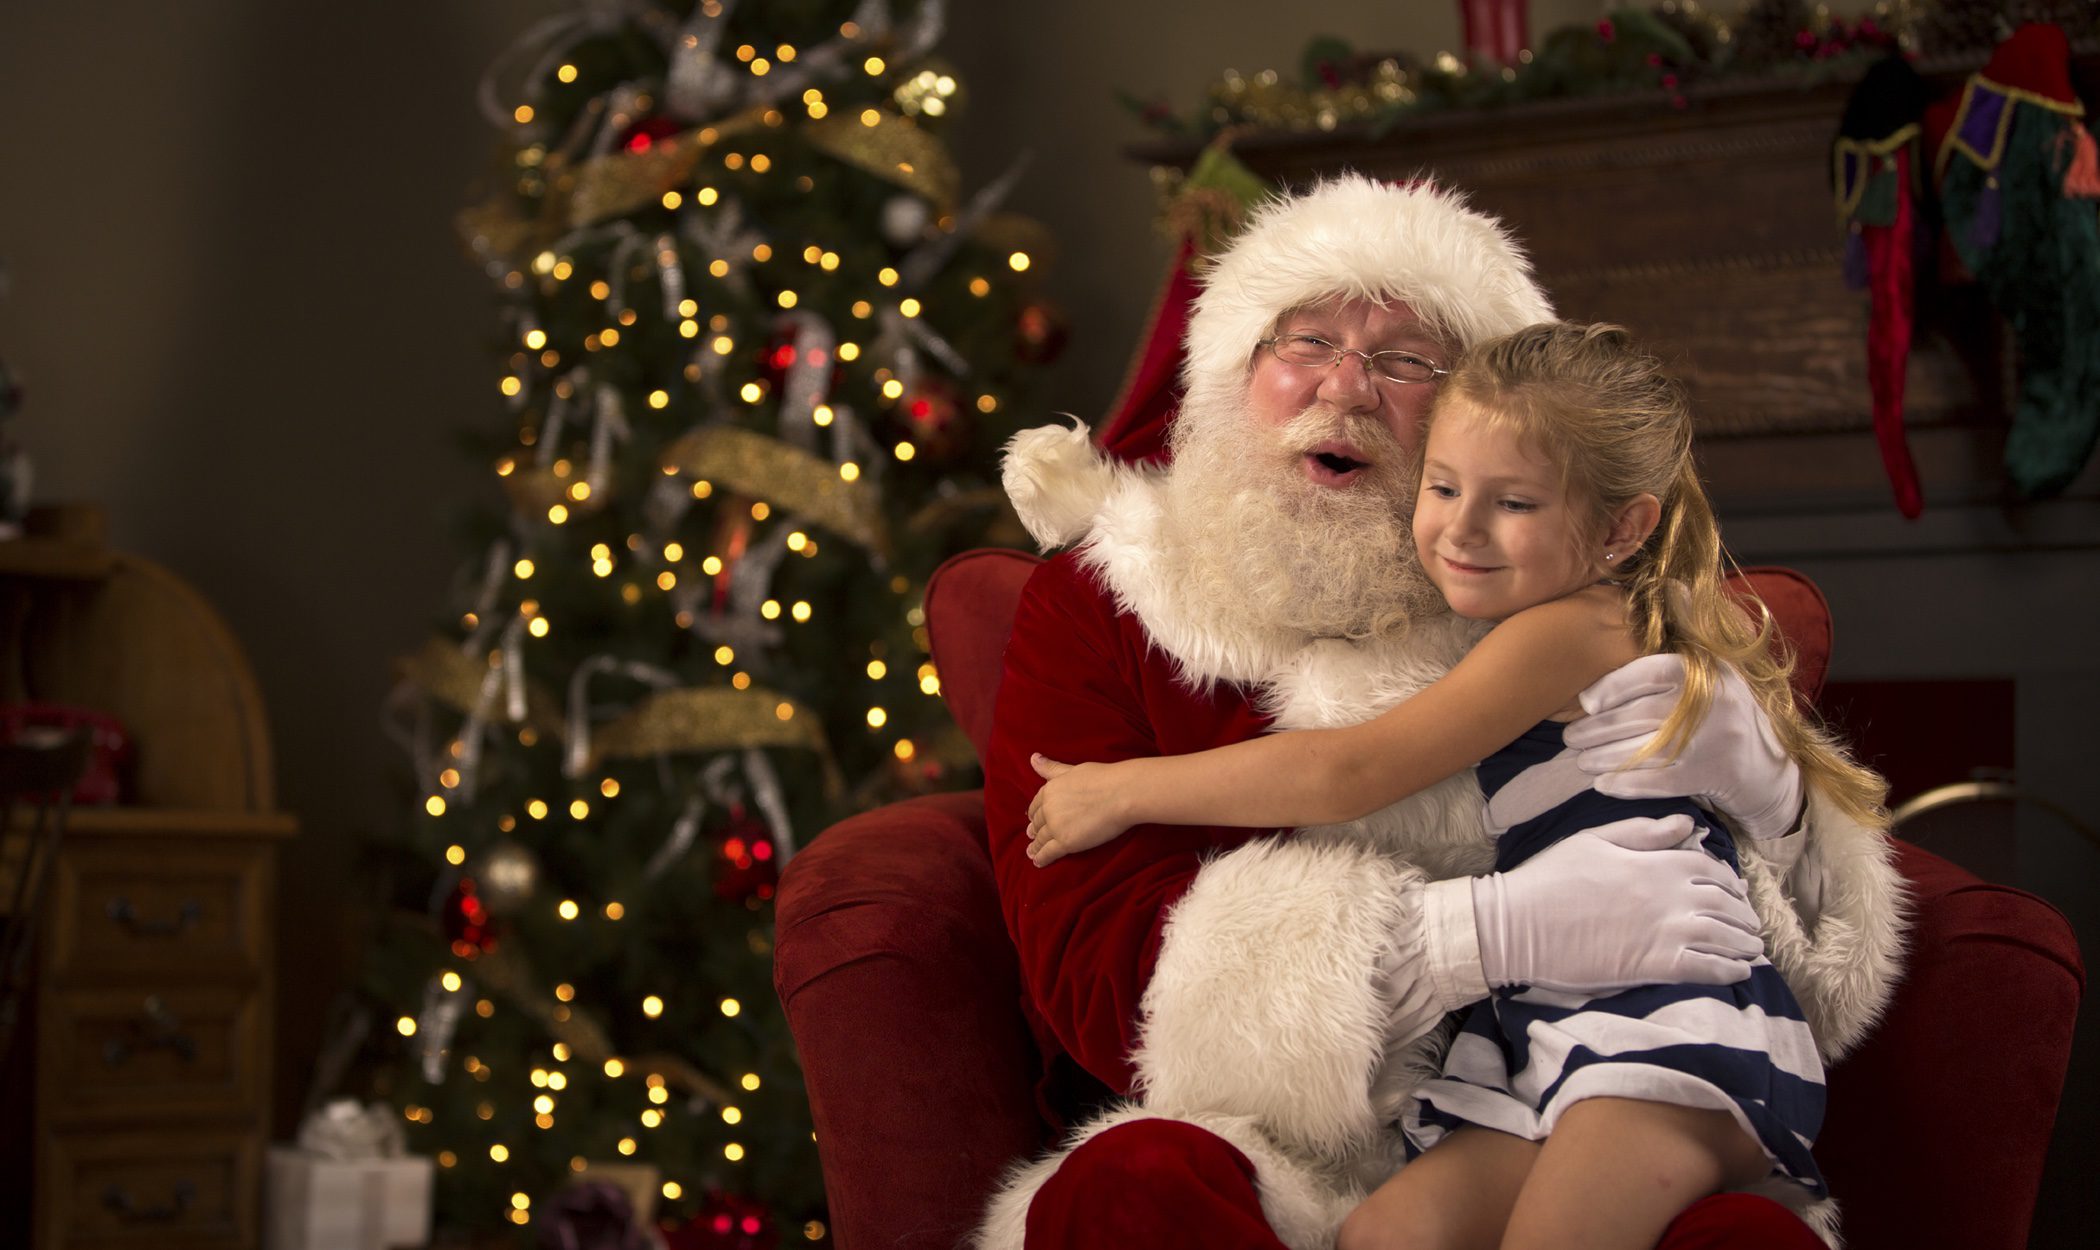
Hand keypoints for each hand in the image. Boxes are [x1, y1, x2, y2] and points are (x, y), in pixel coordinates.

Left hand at [1025, 754, 1136, 866]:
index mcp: (1049, 790)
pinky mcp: (1066, 842)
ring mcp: (1056, 826)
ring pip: (1041, 839)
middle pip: (1038, 823)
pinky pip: (1049, 852)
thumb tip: (1033, 757)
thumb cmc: (1102, 778)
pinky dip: (1041, 858)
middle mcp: (1048, 808)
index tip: (1033, 819)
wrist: (1121, 794)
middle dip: (1034, 830)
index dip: (1034, 814)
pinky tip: (1038, 862)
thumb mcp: (1072, 770)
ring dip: (1035, 847)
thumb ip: (1051, 768)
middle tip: (1031, 837)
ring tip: (1032, 852)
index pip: (1036, 805)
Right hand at [1471, 814, 1763, 992]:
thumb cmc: (1551, 876)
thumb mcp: (1595, 839)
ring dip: (1743, 943)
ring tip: (1751, 949)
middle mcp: (1669, 896)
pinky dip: (1729, 971)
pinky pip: (1706, 969)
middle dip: (1742, 914)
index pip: (1709, 868)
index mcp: (1655, 863)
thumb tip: (1688, 824)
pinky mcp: (1654, 966)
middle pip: (1724, 903)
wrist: (1520, 923)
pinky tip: (1739, 973)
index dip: (1728, 880)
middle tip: (1750, 924)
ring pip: (1722, 937)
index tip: (1734, 891)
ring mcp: (1665, 932)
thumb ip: (1645, 831)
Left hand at [1565, 653, 1804, 841]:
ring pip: (1644, 749)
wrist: (1770, 768)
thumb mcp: (1709, 680)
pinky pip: (1657, 782)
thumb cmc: (1723, 717)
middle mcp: (1712, 703)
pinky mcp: (1709, 775)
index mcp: (1707, 672)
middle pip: (1639, 714)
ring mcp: (1712, 741)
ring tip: (1581, 760)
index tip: (1586, 703)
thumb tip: (1594, 688)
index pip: (1650, 672)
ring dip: (1604, 757)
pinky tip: (1602, 784)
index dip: (1612, 687)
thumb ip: (1663, 672)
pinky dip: (1626, 784)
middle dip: (1597, 729)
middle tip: (1572, 738)